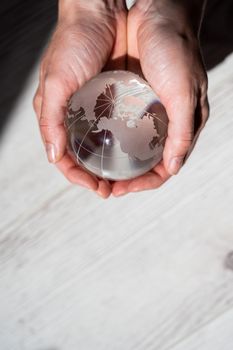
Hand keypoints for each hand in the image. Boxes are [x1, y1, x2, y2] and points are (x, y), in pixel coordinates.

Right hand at [33, 0, 126, 197]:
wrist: (99, 14)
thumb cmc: (72, 44)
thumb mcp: (56, 81)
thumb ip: (50, 119)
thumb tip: (53, 156)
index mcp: (58, 117)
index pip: (65, 159)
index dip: (79, 178)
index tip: (98, 189)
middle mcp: (76, 118)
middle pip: (84, 158)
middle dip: (97, 178)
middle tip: (113, 190)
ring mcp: (96, 111)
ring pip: (101, 148)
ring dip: (112, 166)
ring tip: (126, 179)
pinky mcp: (113, 101)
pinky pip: (118, 130)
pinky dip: (124, 145)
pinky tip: (135, 152)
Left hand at [112, 0, 208, 195]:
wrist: (155, 12)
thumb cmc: (176, 49)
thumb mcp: (184, 92)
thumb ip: (182, 131)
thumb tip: (173, 168)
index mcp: (180, 126)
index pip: (163, 168)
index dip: (143, 183)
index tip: (120, 190)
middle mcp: (162, 123)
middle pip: (144, 162)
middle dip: (125, 179)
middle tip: (103, 187)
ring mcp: (145, 112)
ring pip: (130, 148)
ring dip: (114, 162)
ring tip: (95, 171)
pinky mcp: (130, 99)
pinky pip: (119, 126)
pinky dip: (108, 139)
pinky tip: (94, 144)